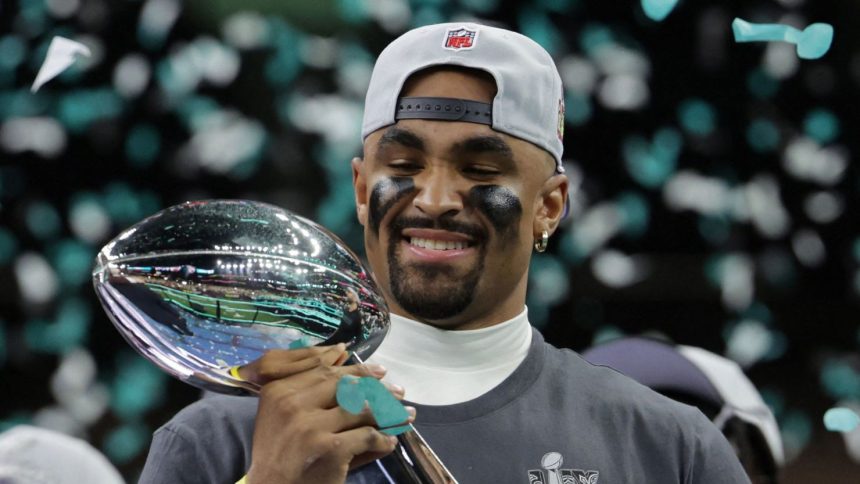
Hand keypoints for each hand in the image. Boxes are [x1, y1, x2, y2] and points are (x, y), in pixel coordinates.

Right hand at [242, 347, 410, 483]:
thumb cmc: (278, 451)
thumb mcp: (282, 412)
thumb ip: (310, 385)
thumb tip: (342, 352)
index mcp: (280, 390)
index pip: (326, 372)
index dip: (357, 370)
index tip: (379, 372)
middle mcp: (294, 404)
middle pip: (346, 387)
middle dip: (378, 388)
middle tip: (398, 391)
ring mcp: (313, 426)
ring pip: (361, 410)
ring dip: (389, 412)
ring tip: (405, 414)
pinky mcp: (331, 448)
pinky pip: (367, 436)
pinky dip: (383, 439)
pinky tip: (390, 441)